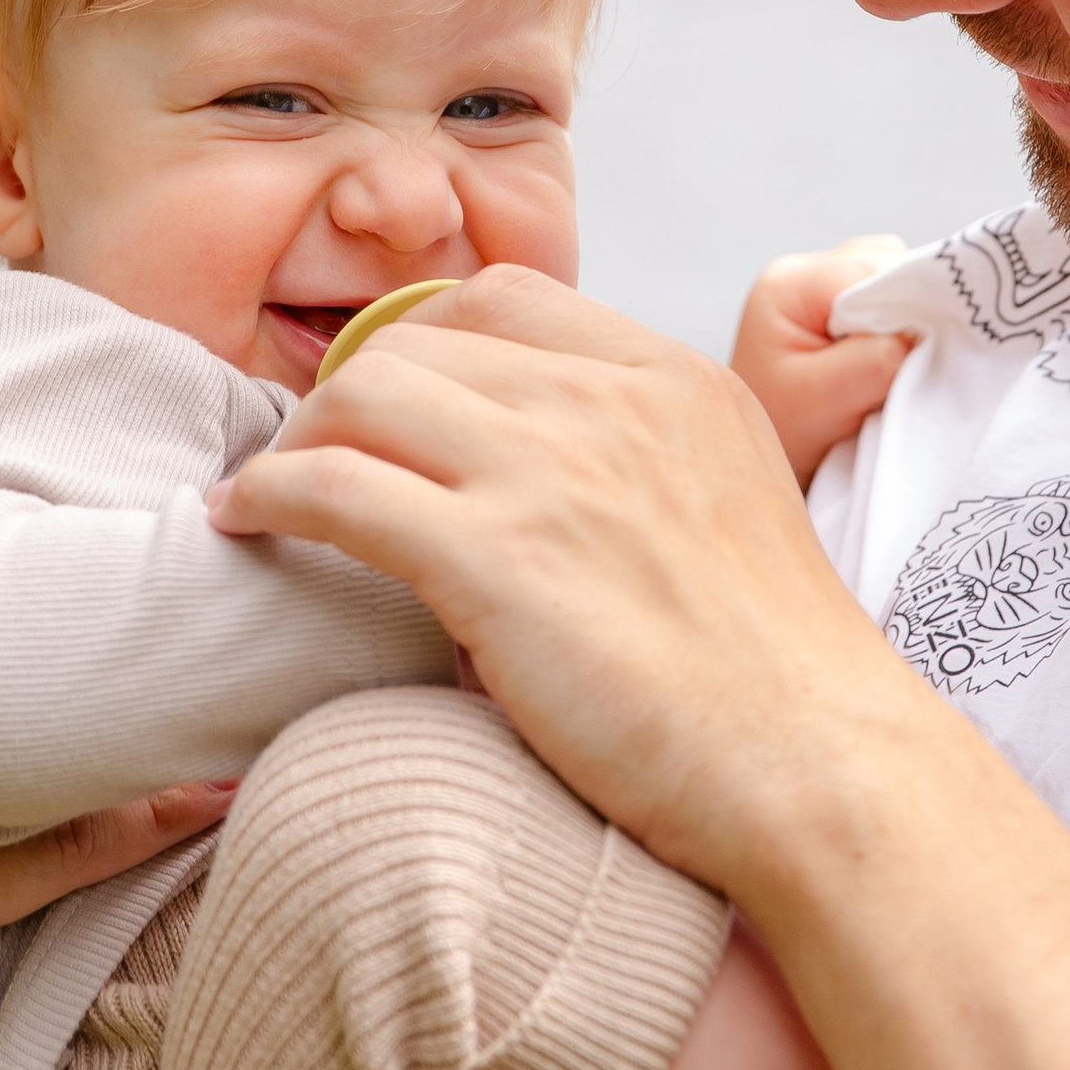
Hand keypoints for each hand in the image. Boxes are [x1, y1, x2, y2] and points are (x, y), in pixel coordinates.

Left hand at [212, 268, 957, 886]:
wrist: (820, 771)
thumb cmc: (776, 682)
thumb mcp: (734, 510)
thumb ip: (644, 466)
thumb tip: (538, 487)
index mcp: (675, 382)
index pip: (508, 298)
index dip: (426, 344)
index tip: (391, 405)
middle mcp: (611, 403)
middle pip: (420, 340)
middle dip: (349, 392)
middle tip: (316, 458)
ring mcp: (551, 475)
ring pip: (362, 395)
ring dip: (299, 440)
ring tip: (275, 494)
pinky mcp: (496, 561)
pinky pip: (336, 489)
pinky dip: (272, 495)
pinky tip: (249, 522)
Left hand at [731, 235, 915, 483]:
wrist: (759, 460)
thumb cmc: (782, 434)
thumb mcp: (824, 401)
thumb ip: (876, 360)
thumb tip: (927, 331)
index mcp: (791, 285)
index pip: (872, 270)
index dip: (909, 306)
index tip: (923, 353)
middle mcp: (807, 274)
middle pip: (890, 268)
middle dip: (911, 316)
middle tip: (907, 368)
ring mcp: (827, 286)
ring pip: (898, 283)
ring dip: (909, 326)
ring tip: (890, 372)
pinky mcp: (844, 306)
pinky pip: (895, 303)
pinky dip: (904, 333)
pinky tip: (890, 364)